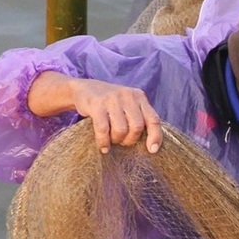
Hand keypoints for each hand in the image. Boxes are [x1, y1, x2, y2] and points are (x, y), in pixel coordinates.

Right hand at [28, 72, 162, 153]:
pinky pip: (103, 129)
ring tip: (111, 140)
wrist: (84, 89)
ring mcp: (112, 99)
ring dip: (116, 140)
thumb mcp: (128, 104)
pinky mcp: (96, 104)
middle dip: (130, 140)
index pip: (153, 119)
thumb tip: (151, 144)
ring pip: (121, 129)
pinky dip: (103, 142)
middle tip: (122, 141)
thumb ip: (139, 117)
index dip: (155, 136)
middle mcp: (128, 95)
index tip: (152, 150)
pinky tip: (103, 147)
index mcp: (139, 97)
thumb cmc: (110, 103)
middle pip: (137, 127)